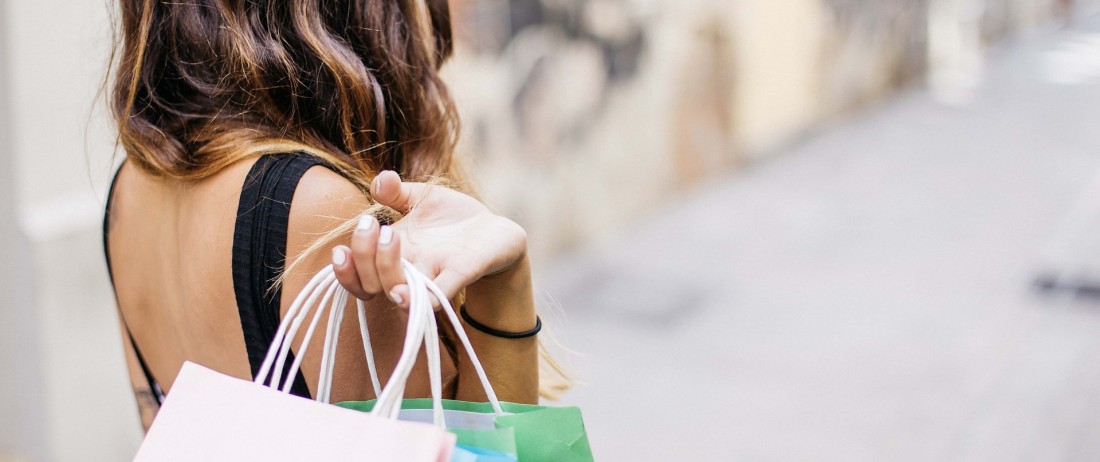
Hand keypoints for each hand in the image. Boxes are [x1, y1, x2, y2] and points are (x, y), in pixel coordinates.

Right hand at [330, 171, 528, 307]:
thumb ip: (396, 191)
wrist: (495, 231)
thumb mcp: (423, 198)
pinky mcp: (460, 275)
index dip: (343, 270)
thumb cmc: (453, 219)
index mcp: (393, 253)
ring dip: (385, 268)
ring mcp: (433, 275)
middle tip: (375, 225)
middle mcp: (408, 270)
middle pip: (370, 282)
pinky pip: (436, 296)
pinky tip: (403, 294)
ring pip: (397, 290)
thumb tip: (380, 180)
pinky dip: (419, 299)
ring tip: (390, 236)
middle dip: (364, 255)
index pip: (357, 274)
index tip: (340, 250)